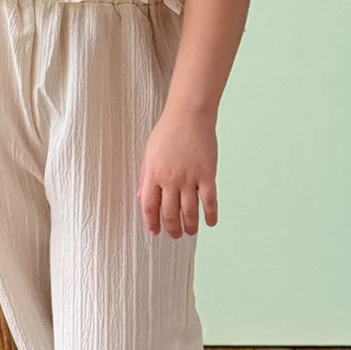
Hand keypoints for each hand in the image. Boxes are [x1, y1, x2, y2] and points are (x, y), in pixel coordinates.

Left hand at [136, 107, 217, 236]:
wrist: (189, 115)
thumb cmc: (168, 131)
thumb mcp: (149, 154)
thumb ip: (145, 177)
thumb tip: (139, 196)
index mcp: (153, 175)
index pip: (149, 206)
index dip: (151, 222)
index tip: (154, 231)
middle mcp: (170, 180)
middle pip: (169, 213)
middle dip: (172, 228)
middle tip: (175, 235)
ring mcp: (189, 178)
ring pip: (189, 211)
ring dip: (190, 226)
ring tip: (190, 232)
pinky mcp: (207, 175)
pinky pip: (209, 201)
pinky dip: (210, 214)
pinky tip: (210, 223)